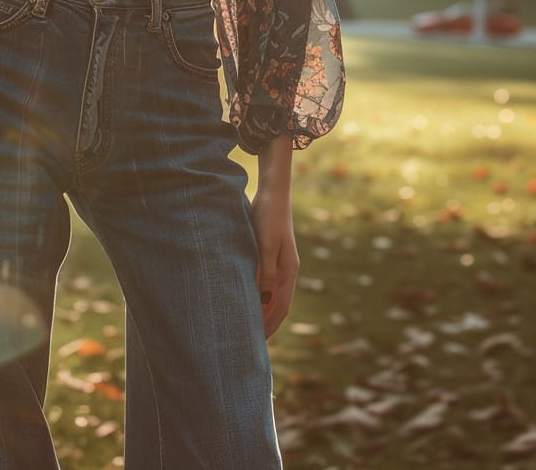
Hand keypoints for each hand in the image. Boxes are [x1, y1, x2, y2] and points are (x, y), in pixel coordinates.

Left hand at [250, 190, 298, 338]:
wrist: (272, 192)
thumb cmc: (268, 217)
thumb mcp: (266, 245)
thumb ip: (266, 272)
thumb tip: (264, 302)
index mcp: (289, 270)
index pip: (282, 307)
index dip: (271, 325)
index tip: (259, 343)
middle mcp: (287, 270)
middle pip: (279, 304)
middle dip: (267, 323)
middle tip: (251, 342)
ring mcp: (280, 262)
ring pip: (272, 294)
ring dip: (263, 310)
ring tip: (247, 325)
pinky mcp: (270, 254)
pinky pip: (266, 281)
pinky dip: (259, 294)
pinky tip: (246, 297)